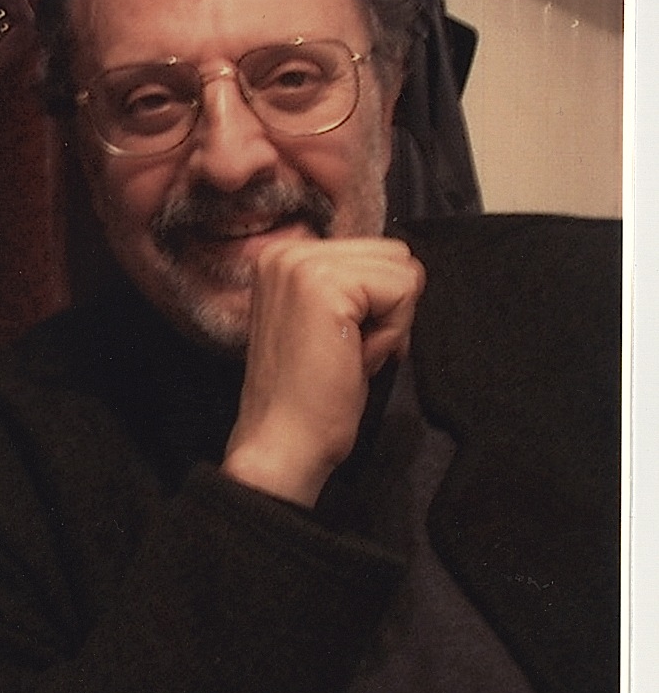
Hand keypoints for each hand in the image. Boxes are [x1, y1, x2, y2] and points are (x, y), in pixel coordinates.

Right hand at [222, 237, 424, 505]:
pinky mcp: (327, 285)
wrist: (283, 443)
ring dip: (391, 320)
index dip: (377, 303)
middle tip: (348, 351)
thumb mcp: (328, 320)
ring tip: (349, 354)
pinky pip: (402, 292)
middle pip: (392, 254)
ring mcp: (303, 264)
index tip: (342, 343)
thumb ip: (354, 285)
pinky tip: (356, 359)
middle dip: (388, 308)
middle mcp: (287, 249)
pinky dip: (392, 333)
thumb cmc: (309, 395)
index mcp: (283, 254)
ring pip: (401, 270)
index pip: (373, 251)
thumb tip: (410, 273)